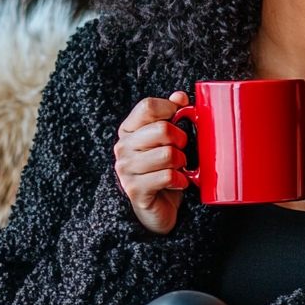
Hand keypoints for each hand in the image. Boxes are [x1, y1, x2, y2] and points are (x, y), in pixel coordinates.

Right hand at [114, 92, 189, 233]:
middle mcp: (123, 148)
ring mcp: (126, 169)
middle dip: (181, 140)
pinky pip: (168, 176)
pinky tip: (177, 183)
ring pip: (168, 154)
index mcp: (129, 130)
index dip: (170, 109)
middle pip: (162, 129)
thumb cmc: (164, 169)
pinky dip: (181, 180)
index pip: (147, 106)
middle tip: (181, 151)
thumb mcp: (169, 140)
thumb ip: (172, 115)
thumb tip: (179, 96)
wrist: (159, 208)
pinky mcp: (135, 190)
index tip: (180, 118)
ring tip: (177, 168)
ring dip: (182, 163)